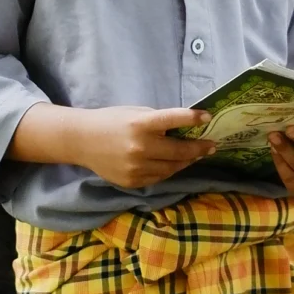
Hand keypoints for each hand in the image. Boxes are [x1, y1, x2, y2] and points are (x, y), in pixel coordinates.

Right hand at [10, 102, 213, 189]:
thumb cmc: (111, 121)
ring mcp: (137, 167)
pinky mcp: (133, 181)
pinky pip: (159, 177)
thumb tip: (185, 128)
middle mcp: (141, 147)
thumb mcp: (135, 113)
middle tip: (211, 145)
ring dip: (187, 161)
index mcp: (141, 124)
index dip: (194, 118)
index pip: (174, 119)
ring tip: (196, 156)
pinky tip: (175, 164)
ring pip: (172, 168)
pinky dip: (169, 170)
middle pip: (180, 151)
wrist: (82, 141)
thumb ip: (158, 121)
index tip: (208, 117)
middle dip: (199, 148)